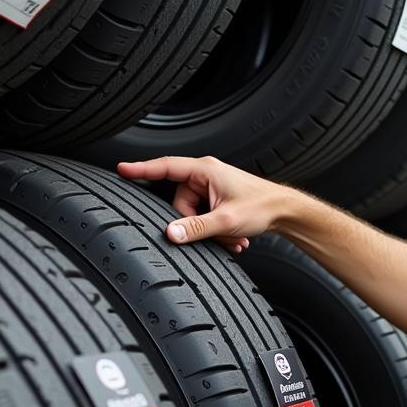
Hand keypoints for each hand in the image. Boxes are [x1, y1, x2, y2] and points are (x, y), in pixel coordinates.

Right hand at [116, 155, 303, 253]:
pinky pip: (205, 216)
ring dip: (210, 231)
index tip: (121, 169)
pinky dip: (216, 230)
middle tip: (217, 236)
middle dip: (196, 224)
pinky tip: (232, 238)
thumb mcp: (226, 221)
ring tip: (231, 239)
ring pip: (194, 213)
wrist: (286, 212)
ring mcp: (212, 186)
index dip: (141, 170)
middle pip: (180, 202)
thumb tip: (171, 233)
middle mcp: (206, 175)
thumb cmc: (262, 207)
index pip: (165, 167)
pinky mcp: (218, 198)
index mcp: (205, 171)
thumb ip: (196, 228)